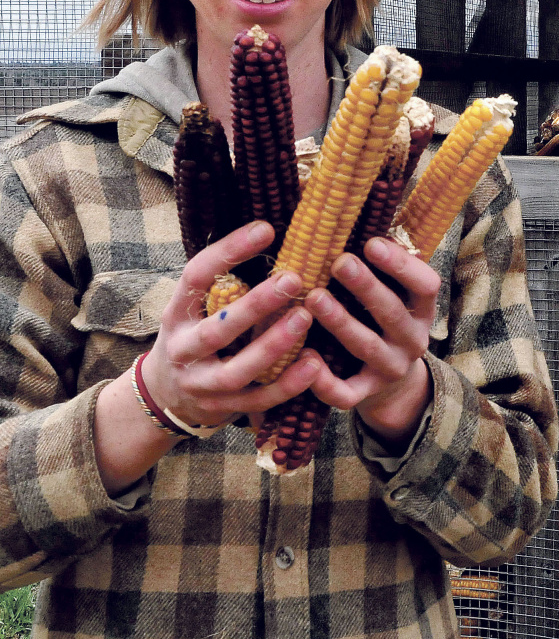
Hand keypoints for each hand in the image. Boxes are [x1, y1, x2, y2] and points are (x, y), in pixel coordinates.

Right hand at [139, 221, 324, 428]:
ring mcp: (202, 384)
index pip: (196, 276)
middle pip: (217, 330)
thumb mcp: (199, 307)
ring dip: (273, 345)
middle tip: (293, 279)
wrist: (166, 393)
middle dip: (255, 306)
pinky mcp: (224, 409)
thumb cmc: (197, 334)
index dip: (228, 251)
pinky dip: (287, 384)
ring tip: (305, 318)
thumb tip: (274, 234)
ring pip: (238, 370)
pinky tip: (314, 364)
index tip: (266, 229)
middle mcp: (184, 349)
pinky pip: (258, 400)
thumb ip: (228, 282)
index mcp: (178, 313)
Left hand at [304, 236, 440, 446]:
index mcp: (421, 308)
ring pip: (367, 346)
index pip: (425, 284)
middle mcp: (412, 339)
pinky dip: (325, 381)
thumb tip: (347, 209)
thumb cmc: (380, 318)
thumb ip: (378, 263)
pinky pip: (347, 393)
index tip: (372, 242)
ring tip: (315, 297)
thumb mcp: (393, 292)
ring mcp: (390, 368)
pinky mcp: (366, 394)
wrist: (390, 382)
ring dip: (341, 322)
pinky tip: (305, 358)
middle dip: (367, 287)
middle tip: (340, 262)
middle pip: (393, 313)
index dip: (402, 265)